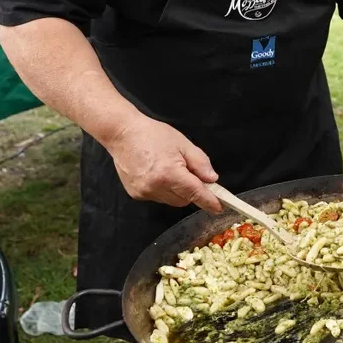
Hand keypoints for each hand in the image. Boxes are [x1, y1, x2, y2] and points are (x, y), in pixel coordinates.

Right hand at [105, 114, 222, 212]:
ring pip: (172, 201)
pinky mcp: (136, 194)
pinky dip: (163, 190)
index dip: (208, 201)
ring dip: (177, 191)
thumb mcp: (182, 143)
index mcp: (169, 173)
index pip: (195, 192)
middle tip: (189, 173)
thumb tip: (212, 179)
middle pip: (184, 200)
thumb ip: (200, 162)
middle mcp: (155, 186)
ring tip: (169, 169)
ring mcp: (144, 192)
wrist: (123, 134)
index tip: (219, 208)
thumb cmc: (153, 135)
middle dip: (191, 191)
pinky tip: (157, 174)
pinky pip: (158, 198)